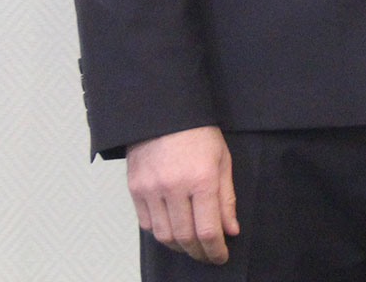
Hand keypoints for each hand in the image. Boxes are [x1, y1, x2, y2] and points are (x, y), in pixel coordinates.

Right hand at [126, 125, 238, 264]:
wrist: (165, 110)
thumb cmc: (198, 132)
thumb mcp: (222, 161)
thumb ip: (226, 198)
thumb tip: (230, 230)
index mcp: (201, 179)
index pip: (208, 230)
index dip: (215, 250)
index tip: (221, 256)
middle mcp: (174, 186)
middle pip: (186, 237)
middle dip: (199, 253)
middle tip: (208, 255)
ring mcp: (151, 188)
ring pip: (164, 235)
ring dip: (179, 246)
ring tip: (191, 245)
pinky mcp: (135, 188)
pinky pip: (146, 223)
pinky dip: (160, 233)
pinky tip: (172, 230)